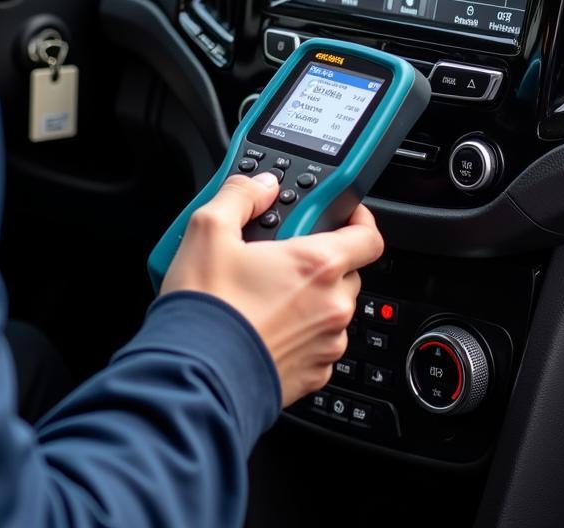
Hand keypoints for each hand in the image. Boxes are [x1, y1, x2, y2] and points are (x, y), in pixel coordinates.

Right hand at [161, 173, 383, 406]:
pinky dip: (299, 332)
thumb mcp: (209, 230)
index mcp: (318, 266)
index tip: (342, 213)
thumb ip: (240, 196)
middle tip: (280, 254)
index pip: (368, 235)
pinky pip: (317, 343)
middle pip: (346, 271)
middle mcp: (332, 306)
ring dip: (309, 298)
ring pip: (331, 309)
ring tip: (264, 294)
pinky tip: (263, 325)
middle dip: (319, 259)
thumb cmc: (207, 310)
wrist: (195, 378)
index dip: (358, 218)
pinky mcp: (312, 376)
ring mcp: (325, 344)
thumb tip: (259, 185)